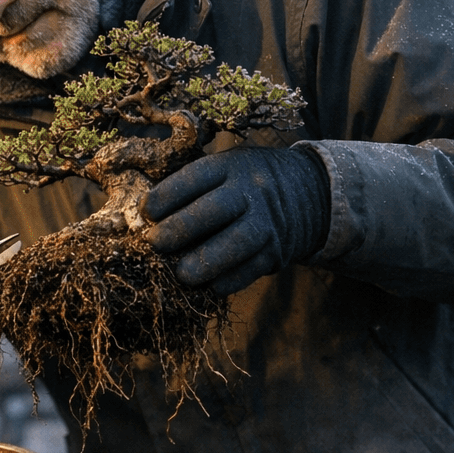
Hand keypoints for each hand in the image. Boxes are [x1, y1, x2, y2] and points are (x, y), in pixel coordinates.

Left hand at [143, 146, 329, 296]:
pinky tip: (209, 286)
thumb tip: (145, 218)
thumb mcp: (225, 169)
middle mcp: (251, 192)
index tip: (146, 212)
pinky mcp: (277, 251)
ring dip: (205, 261)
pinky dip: (229, 281)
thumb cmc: (246, 182)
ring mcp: (267, 222)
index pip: (195, 178)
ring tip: (181, 274)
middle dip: (180, 229)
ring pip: (237, 243)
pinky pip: (251, 269)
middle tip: (156, 244)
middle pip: (214, 210)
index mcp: (231, 166)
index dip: (166, 196)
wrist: (308, 193)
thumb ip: (192, 189)